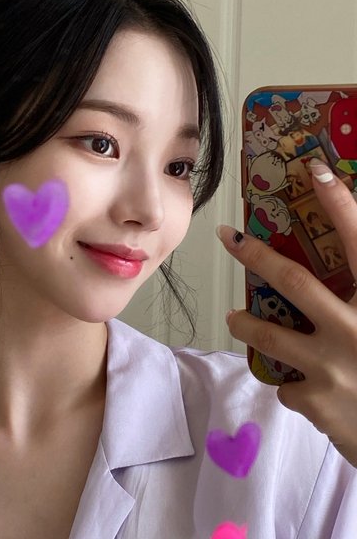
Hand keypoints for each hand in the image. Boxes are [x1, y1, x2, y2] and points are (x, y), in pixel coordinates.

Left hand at [217, 159, 356, 467]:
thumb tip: (339, 272)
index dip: (340, 205)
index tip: (316, 172)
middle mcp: (356, 330)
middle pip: (295, 282)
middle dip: (256, 256)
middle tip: (230, 238)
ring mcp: (332, 368)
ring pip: (268, 335)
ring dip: (245, 323)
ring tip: (235, 317)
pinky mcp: (316, 402)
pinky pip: (286, 384)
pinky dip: (291, 382)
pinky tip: (307, 389)